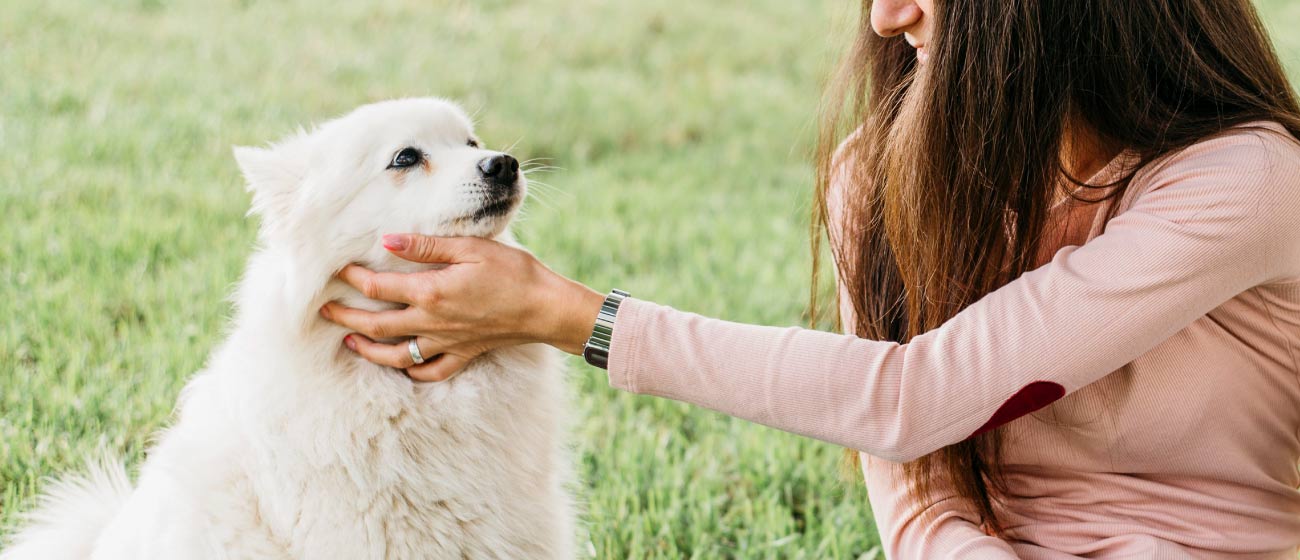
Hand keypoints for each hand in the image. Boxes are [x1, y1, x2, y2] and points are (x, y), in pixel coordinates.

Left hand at [320, 234, 605, 381]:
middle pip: (377, 325)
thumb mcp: (470, 248)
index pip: (378, 287)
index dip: (352, 278)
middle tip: (323, 311)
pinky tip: (401, 364)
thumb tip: (388, 240)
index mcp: (431, 292)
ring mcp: (446, 343)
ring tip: (350, 341)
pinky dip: (411, 371)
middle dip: (346, 317)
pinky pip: (430, 371)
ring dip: (368, 349)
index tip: (335, 268)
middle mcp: (432, 322)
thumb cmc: (513, 272)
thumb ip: (427, 246)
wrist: (546, 308)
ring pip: (396, 355)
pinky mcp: (463, 354)